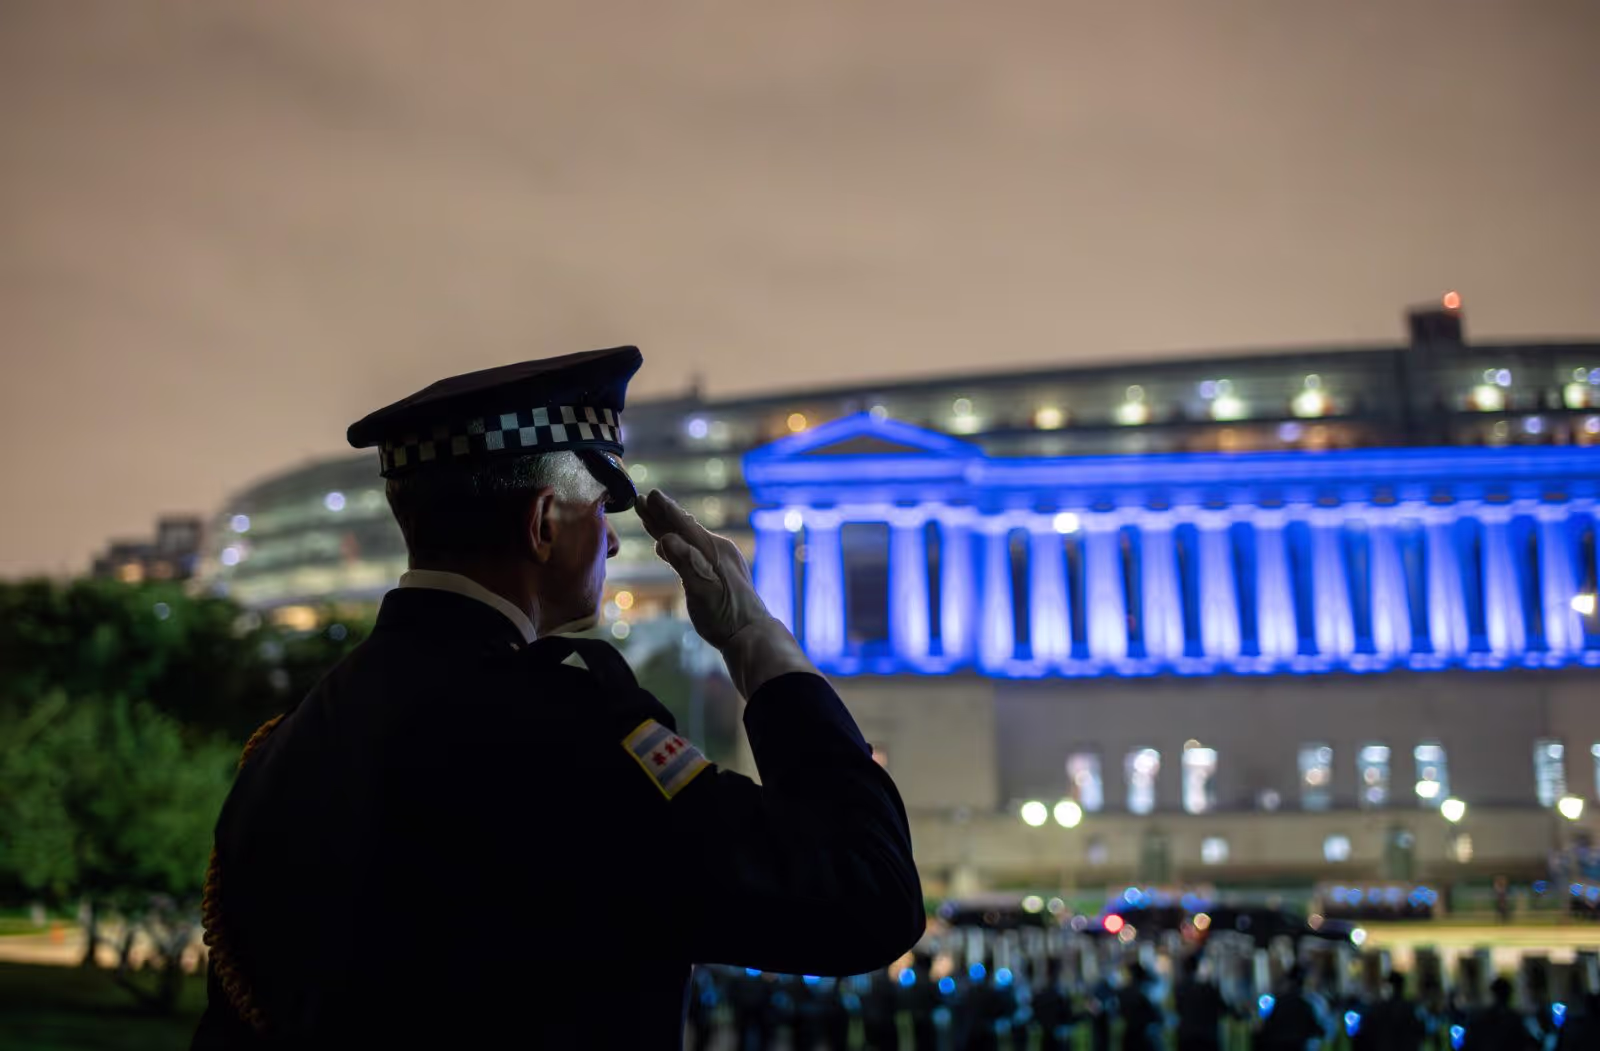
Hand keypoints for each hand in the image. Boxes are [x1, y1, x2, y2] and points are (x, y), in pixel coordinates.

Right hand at [634, 488, 773, 649]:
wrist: (751, 636)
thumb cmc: (725, 616)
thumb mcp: (702, 590)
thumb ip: (684, 563)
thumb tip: (665, 539)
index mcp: (713, 550)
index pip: (683, 525)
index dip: (664, 511)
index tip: (648, 495)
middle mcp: (717, 550)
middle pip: (683, 529)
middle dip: (661, 516)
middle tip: (641, 499)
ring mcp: (719, 561)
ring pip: (687, 540)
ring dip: (667, 528)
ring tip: (650, 517)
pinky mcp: (718, 573)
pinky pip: (693, 551)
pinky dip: (677, 545)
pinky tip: (668, 546)